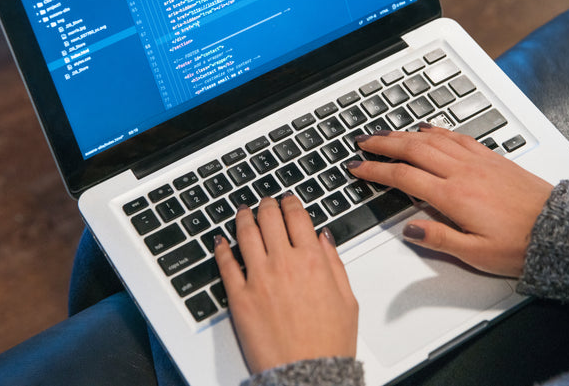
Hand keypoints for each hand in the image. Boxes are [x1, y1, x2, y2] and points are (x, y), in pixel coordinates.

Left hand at [214, 193, 358, 373]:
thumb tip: (324, 238)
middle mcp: (283, 264)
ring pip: (245, 235)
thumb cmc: (329, 343)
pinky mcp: (239, 298)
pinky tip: (221, 242)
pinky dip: (222, 249)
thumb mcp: (347, 299)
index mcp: (312, 261)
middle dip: (267, 205)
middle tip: (265, 202)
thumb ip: (334, 263)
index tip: (288, 200)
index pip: (297, 217)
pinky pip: (226, 265)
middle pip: (269, 219)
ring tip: (243, 213)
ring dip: (243, 218)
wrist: (307, 375)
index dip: (291, 203)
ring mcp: (258, 279)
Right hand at [348, 125, 552, 276]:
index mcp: (453, 196)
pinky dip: (437, 130)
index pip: (403, 177)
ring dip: (405, 133)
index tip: (358, 169)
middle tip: (363, 142)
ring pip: (432, 139)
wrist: (559, 229)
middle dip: (383, 144)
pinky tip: (428, 128)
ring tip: (386, 133)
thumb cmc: (520, 245)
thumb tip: (409, 228)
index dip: (376, 171)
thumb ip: (438, 238)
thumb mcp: (475, 254)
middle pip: (413, 149)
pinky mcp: (492, 158)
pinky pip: (457, 136)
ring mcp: (477, 161)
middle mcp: (462, 172)